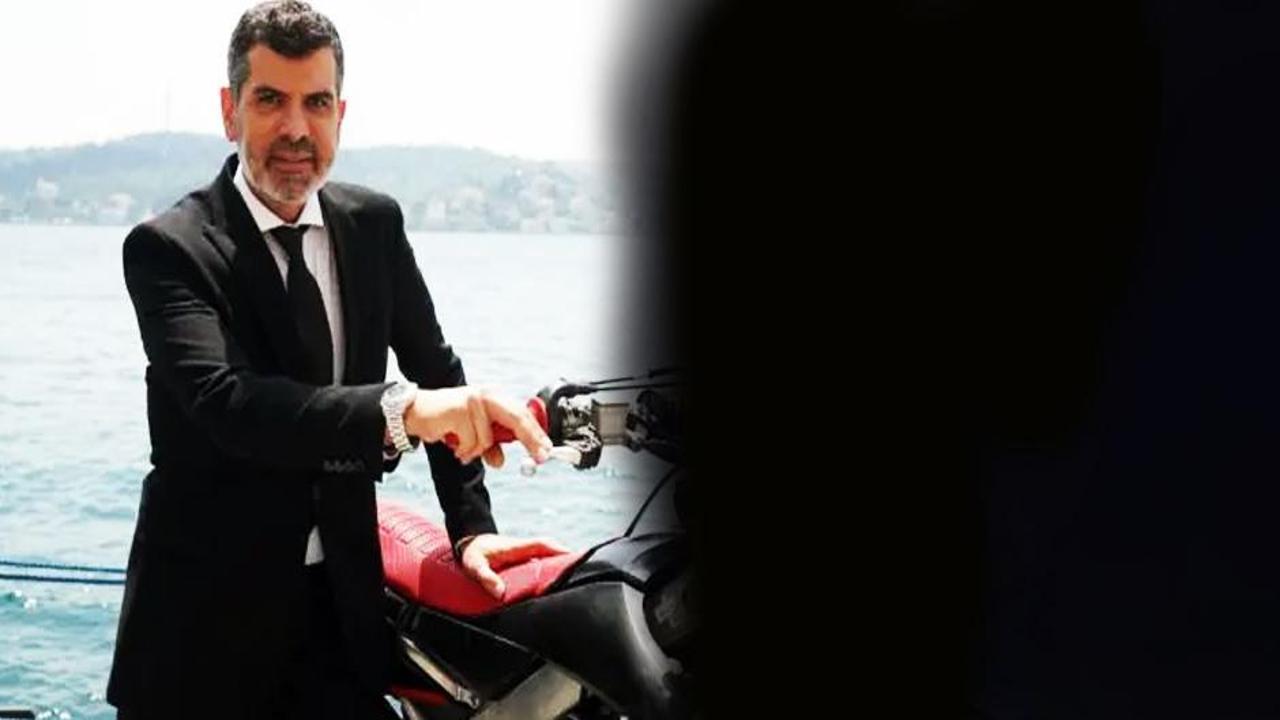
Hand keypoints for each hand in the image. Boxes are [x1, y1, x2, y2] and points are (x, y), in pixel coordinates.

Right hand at [403, 386, 550, 466]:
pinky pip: (471, 442)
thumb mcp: (473, 434)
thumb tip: (500, 460)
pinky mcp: (459, 411)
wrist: (416, 412)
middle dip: (531, 439)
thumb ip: (489, 445)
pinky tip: (452, 442)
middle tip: (541, 457)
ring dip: (476, 451)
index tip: (547, 449)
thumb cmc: (448, 421)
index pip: (521, 413)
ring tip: (461, 448)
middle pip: (517, 418)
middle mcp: (486, 395)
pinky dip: (463, 450)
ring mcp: (473, 401)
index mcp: (494, 397)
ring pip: (489, 438)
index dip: (536, 432)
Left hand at [458, 533, 570, 598]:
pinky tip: (558, 581)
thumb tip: (499, 592)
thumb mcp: (475, 566)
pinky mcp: (524, 561)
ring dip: (561, 563)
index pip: (543, 545)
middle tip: (584, 569)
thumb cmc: (472, 554)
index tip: (574, 557)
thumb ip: (486, 578)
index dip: (559, 550)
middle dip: (567, 558)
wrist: (468, 544)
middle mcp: (525, 549)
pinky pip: (542, 561)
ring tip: (576, 577)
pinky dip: (552, 568)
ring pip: (548, 556)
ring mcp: (525, 554)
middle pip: (551, 551)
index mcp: (517, 547)